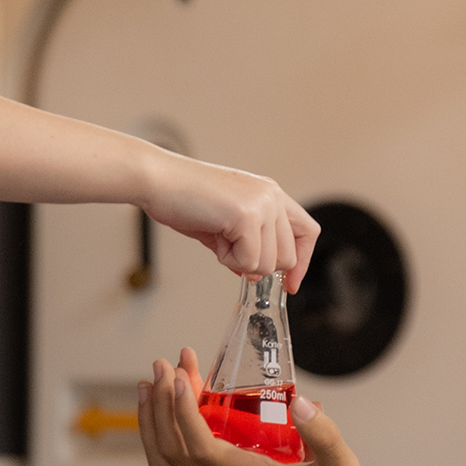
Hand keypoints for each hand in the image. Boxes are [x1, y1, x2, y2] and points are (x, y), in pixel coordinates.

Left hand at [137, 350, 300, 465]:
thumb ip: (325, 436)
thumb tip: (300, 403)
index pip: (200, 448)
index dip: (184, 412)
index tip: (183, 378)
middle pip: (172, 448)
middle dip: (162, 403)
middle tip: (165, 364)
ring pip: (163, 460)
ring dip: (151, 419)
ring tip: (150, 382)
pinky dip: (155, 439)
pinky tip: (157, 413)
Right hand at [142, 152, 320, 291]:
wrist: (157, 181)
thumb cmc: (182, 198)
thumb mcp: (224, 224)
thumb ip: (247, 245)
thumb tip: (256, 274)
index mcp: (270, 193)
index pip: (307, 232)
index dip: (302, 262)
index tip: (290, 284)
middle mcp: (272, 196)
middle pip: (287, 257)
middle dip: (257, 266)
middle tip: (228, 249)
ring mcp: (262, 204)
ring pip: (268, 265)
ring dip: (239, 262)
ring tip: (217, 235)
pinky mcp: (247, 216)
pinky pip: (249, 262)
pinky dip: (227, 260)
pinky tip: (214, 236)